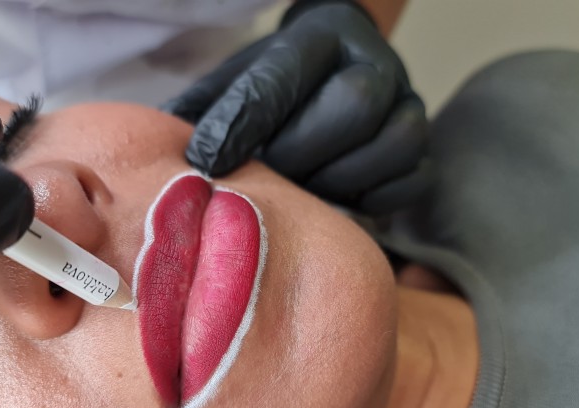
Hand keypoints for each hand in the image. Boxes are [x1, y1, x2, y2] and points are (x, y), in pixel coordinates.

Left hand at [163, 0, 429, 215]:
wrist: (336, 62)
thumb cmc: (276, 82)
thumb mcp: (236, 79)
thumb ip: (204, 109)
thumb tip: (155, 146)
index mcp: (319, 36)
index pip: (282, 77)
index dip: (242, 123)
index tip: (204, 160)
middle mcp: (374, 63)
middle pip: (353, 106)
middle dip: (299, 153)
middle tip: (264, 180)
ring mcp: (408, 103)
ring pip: (390, 145)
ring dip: (337, 182)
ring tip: (300, 194)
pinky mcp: (423, 145)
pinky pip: (411, 181)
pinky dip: (374, 200)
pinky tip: (338, 200)